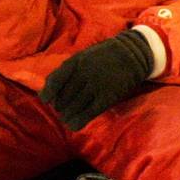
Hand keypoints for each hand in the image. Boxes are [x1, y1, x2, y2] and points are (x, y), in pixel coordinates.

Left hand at [40, 30, 155, 129]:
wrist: (133, 54)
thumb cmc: (105, 56)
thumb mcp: (84, 56)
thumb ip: (70, 70)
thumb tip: (53, 90)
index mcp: (76, 62)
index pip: (55, 81)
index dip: (48, 93)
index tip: (46, 100)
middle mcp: (84, 73)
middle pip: (64, 97)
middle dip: (60, 106)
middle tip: (62, 109)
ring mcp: (96, 85)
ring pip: (74, 107)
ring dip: (67, 115)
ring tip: (66, 118)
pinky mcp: (107, 96)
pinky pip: (88, 113)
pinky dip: (78, 121)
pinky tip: (74, 125)